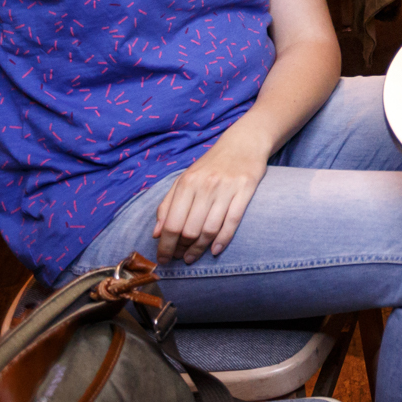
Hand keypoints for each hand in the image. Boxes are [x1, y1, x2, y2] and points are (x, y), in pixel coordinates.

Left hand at [152, 127, 267, 263]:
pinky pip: (232, 222)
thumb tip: (156, 233)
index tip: (163, 259)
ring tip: (193, 256)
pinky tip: (215, 250)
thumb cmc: (211, 165)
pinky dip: (223, 240)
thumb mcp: (185, 179)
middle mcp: (205, 185)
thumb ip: (168, 205)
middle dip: (182, 249)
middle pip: (190, 229)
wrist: (243, 143)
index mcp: (187, 183)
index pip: (171, 223)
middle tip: (181, 258)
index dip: (165, 245)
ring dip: (200, 249)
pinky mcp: (245, 190)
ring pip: (210, 229)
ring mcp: (226, 188)